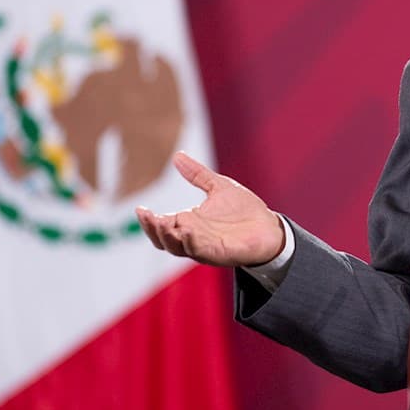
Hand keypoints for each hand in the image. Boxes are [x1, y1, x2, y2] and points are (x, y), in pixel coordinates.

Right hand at [135, 152, 284, 267]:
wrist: (268, 227)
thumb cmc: (244, 210)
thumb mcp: (218, 187)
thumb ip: (197, 174)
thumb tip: (177, 155)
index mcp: (188, 222)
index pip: (161, 225)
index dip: (149, 219)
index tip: (140, 208)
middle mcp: (192, 237)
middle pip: (163, 239)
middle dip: (152, 229)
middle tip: (147, 216)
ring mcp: (203, 247)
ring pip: (177, 247)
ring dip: (167, 237)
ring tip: (162, 222)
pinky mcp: (218, 253)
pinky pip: (199, 251)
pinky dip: (190, 242)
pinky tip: (186, 230)